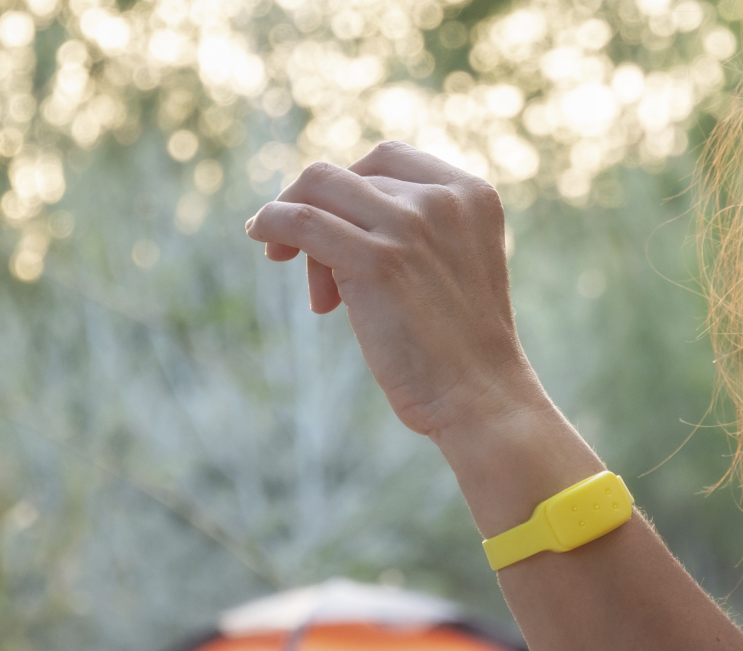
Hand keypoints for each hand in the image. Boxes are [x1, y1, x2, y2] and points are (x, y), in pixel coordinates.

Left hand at [245, 141, 540, 438]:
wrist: (481, 398)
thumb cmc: (461, 349)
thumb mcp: (452, 267)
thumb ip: (415, 231)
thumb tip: (328, 213)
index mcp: (471, 194)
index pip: (387, 160)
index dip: (350, 188)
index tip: (336, 225)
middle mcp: (443, 199)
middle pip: (351, 177)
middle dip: (326, 216)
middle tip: (319, 276)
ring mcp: (410, 225)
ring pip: (320, 188)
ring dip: (296, 223)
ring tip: (304, 278)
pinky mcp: (376, 261)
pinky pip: (301, 221)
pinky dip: (272, 222)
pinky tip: (261, 236)